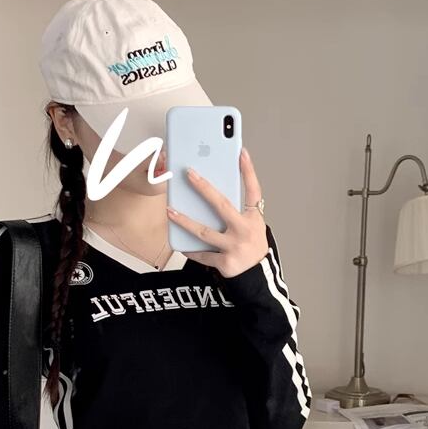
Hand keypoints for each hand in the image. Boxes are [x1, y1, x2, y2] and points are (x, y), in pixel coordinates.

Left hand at [166, 146, 266, 277]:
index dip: (248, 171)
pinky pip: (203, 255)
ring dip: (184, 221)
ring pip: (204, 232)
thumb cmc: (251, 246)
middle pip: (222, 205)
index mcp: (253, 218)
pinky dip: (191, 250)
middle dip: (204, 188)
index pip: (253, 190)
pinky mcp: (225, 262)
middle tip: (189, 174)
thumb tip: (210, 195)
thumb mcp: (253, 225)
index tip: (241, 152)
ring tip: (170, 211)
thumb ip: (237, 211)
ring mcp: (235, 247)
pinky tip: (180, 245)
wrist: (258, 276)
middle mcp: (245, 230)